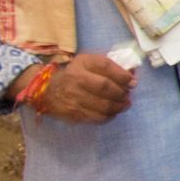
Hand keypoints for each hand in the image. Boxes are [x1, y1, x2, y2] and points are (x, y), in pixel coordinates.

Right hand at [10, 53, 134, 122]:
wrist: (47, 90)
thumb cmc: (75, 74)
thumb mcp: (88, 63)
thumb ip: (109, 66)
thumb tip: (132, 74)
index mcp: (81, 64)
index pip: (105, 66)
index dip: (122, 75)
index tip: (132, 81)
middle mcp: (76, 80)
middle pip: (106, 87)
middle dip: (122, 92)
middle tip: (128, 95)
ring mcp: (74, 98)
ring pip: (104, 105)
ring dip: (119, 106)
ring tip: (124, 104)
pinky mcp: (74, 114)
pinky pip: (98, 118)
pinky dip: (110, 116)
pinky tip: (113, 112)